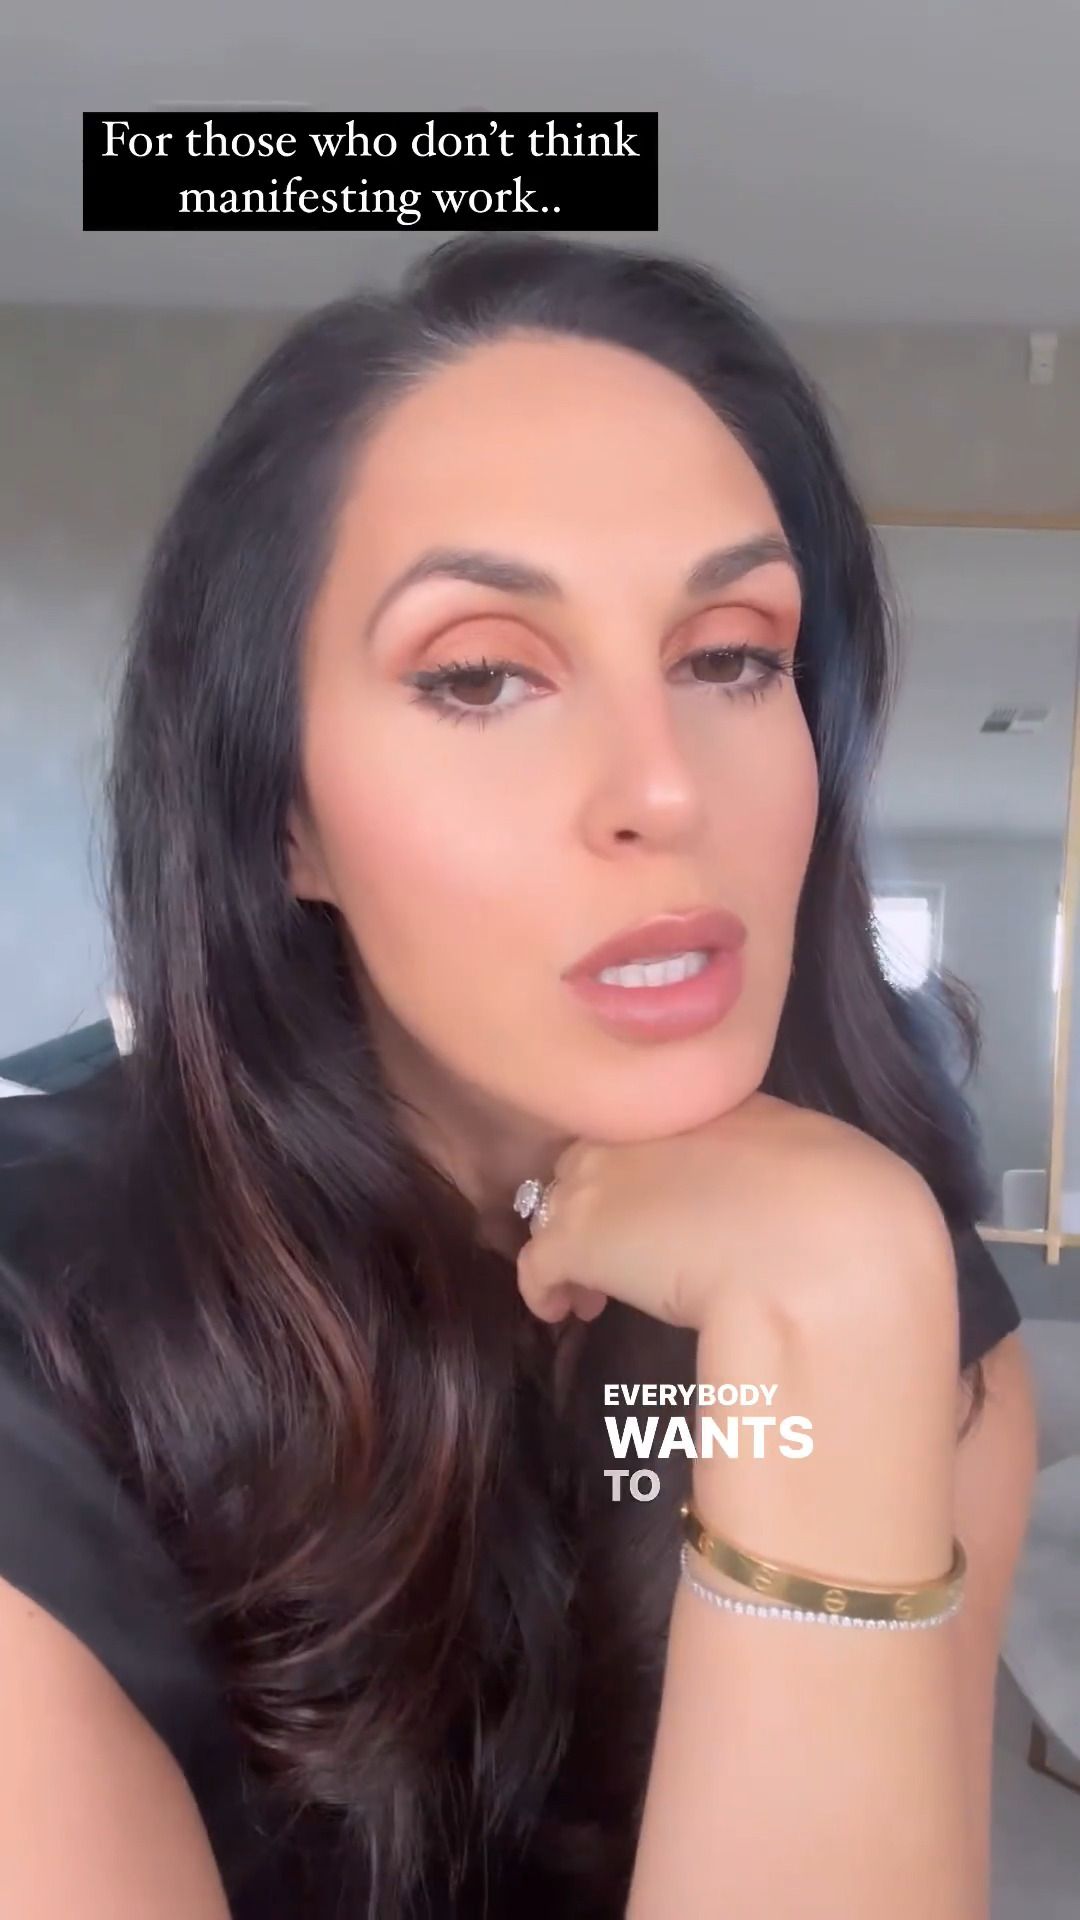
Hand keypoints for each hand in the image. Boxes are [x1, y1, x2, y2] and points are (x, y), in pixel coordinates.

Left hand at [516, 1092, 961, 1576]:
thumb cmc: (843, 1209)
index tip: (664, 1207)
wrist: (819, 1255)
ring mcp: (600, 1181)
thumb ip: (782, 1155)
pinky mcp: (575, 1242)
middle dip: (601, 1201)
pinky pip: (535, 1266)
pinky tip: (565, 1312)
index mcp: (704, 1104)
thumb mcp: (823, 1155)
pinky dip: (546, 1290)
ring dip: (572, 1243)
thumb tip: (782, 1181)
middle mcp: (642, 1129)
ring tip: (596, 1289)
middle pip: (592, 1156)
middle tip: (625, 1248)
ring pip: (557, 1205)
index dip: (649, 1170)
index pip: (650, 1124)